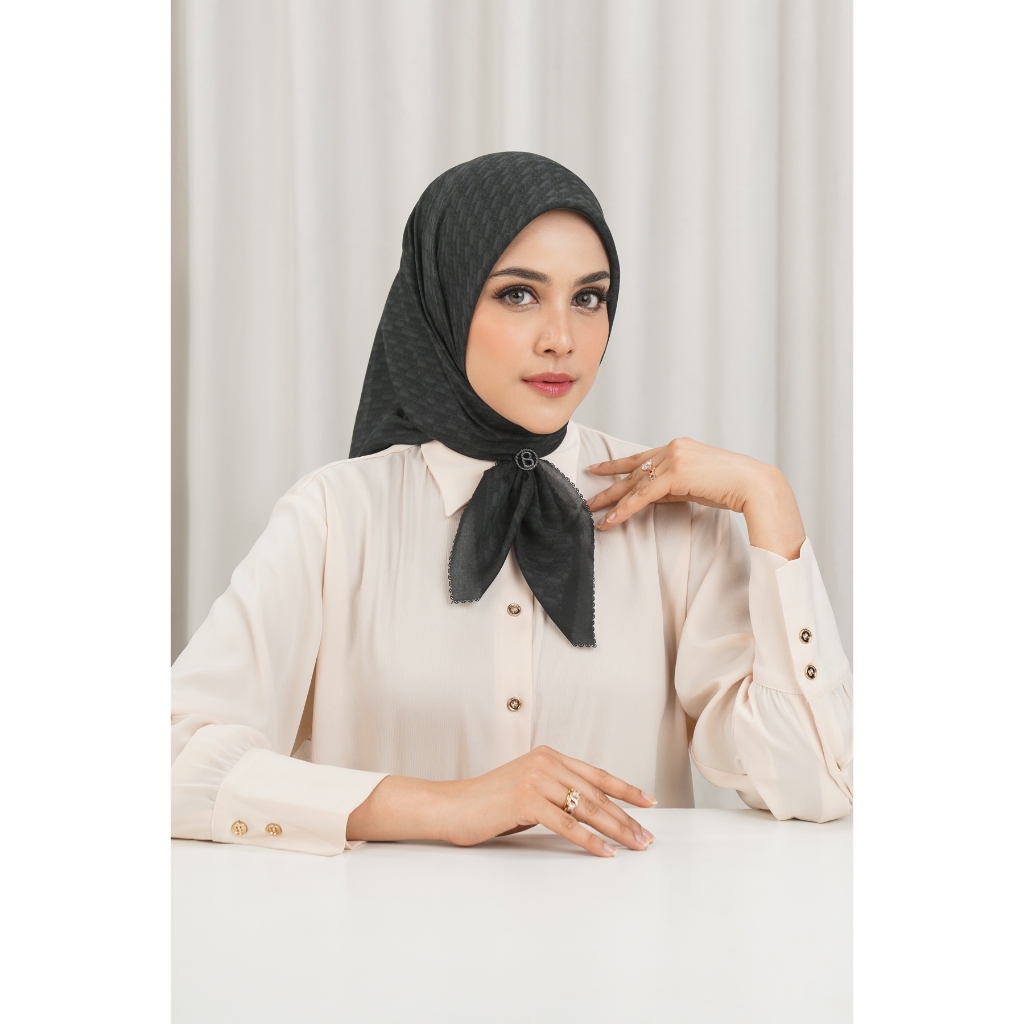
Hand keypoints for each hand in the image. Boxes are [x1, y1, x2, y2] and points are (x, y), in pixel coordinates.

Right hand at [346, 746, 656, 856]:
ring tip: (634, 845)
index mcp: (548, 756)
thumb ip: (555, 791)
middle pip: (596, 793)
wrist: (450, 805)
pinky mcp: (525, 800)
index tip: (648, 802)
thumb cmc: (487, 803)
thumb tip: (588, 811)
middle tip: (646, 837)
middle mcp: (545, 762)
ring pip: (586, 808)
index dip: (625, 789)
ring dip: (615, 829)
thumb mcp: (527, 789)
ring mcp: (535, 779)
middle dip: (626, 817)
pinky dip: (588, 840)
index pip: (596, 774)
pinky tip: (604, 852)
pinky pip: (566, 824)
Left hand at [587, 437, 805, 559]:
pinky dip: (626, 508)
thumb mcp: (695, 484)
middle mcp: (673, 448)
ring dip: (613, 500)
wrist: (753, 484)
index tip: (597, 470)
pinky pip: (643, 494)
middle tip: (590, 497)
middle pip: (633, 470)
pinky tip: (613, 518)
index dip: (616, 465)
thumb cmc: (730, 486)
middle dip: (610, 486)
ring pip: (635, 483)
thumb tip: (650, 497)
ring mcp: (673, 458)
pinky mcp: (675, 473)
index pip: (641, 457)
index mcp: (678, 447)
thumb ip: (672, 486)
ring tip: (595, 512)